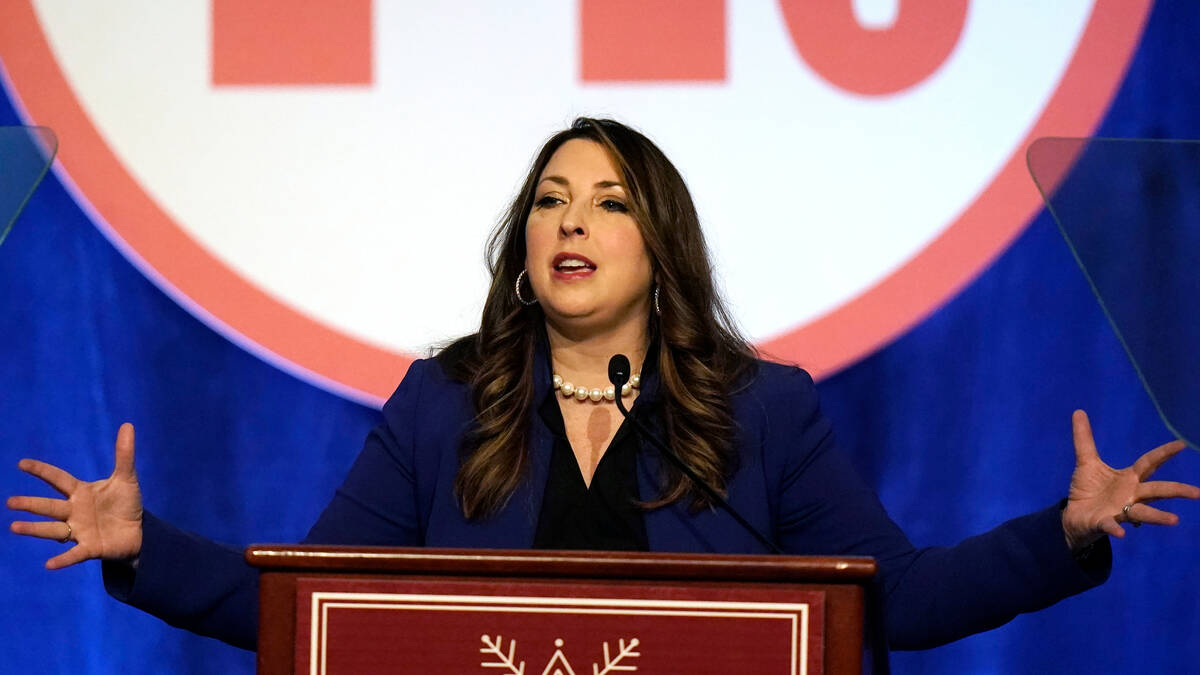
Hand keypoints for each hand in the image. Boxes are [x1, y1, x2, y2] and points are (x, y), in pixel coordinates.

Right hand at [7, 423, 143, 568]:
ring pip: (54, 529)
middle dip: (31, 504)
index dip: (42, 471)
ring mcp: (80, 531)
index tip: (22, 464)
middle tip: (10, 502)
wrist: (139, 532)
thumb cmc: (125, 504)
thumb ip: (124, 454)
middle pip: (50, 507)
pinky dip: (63, 559)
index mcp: (81, 493)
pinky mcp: (91, 548)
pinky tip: (49, 565)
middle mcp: (75, 512)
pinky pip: (74, 554)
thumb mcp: (126, 478)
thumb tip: (128, 425)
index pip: (58, 479)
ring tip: (13, 527)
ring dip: (35, 529)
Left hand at [1062, 410, 1199, 551]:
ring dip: (1158, 516)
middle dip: (1175, 490)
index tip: (1181, 444)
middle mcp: (1131, 496)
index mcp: (1129, 478)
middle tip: (1198, 493)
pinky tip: (1120, 533)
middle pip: (1155, 490)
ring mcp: (1120, 511)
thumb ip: (1084, 439)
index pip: (1149, 463)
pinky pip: (1111, 527)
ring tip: (1175, 519)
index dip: (1163, 453)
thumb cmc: (1088, 489)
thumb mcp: (1085, 461)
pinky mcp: (1104, 523)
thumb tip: (1078, 411)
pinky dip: (1115, 529)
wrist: (1074, 515)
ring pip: (1143, 513)